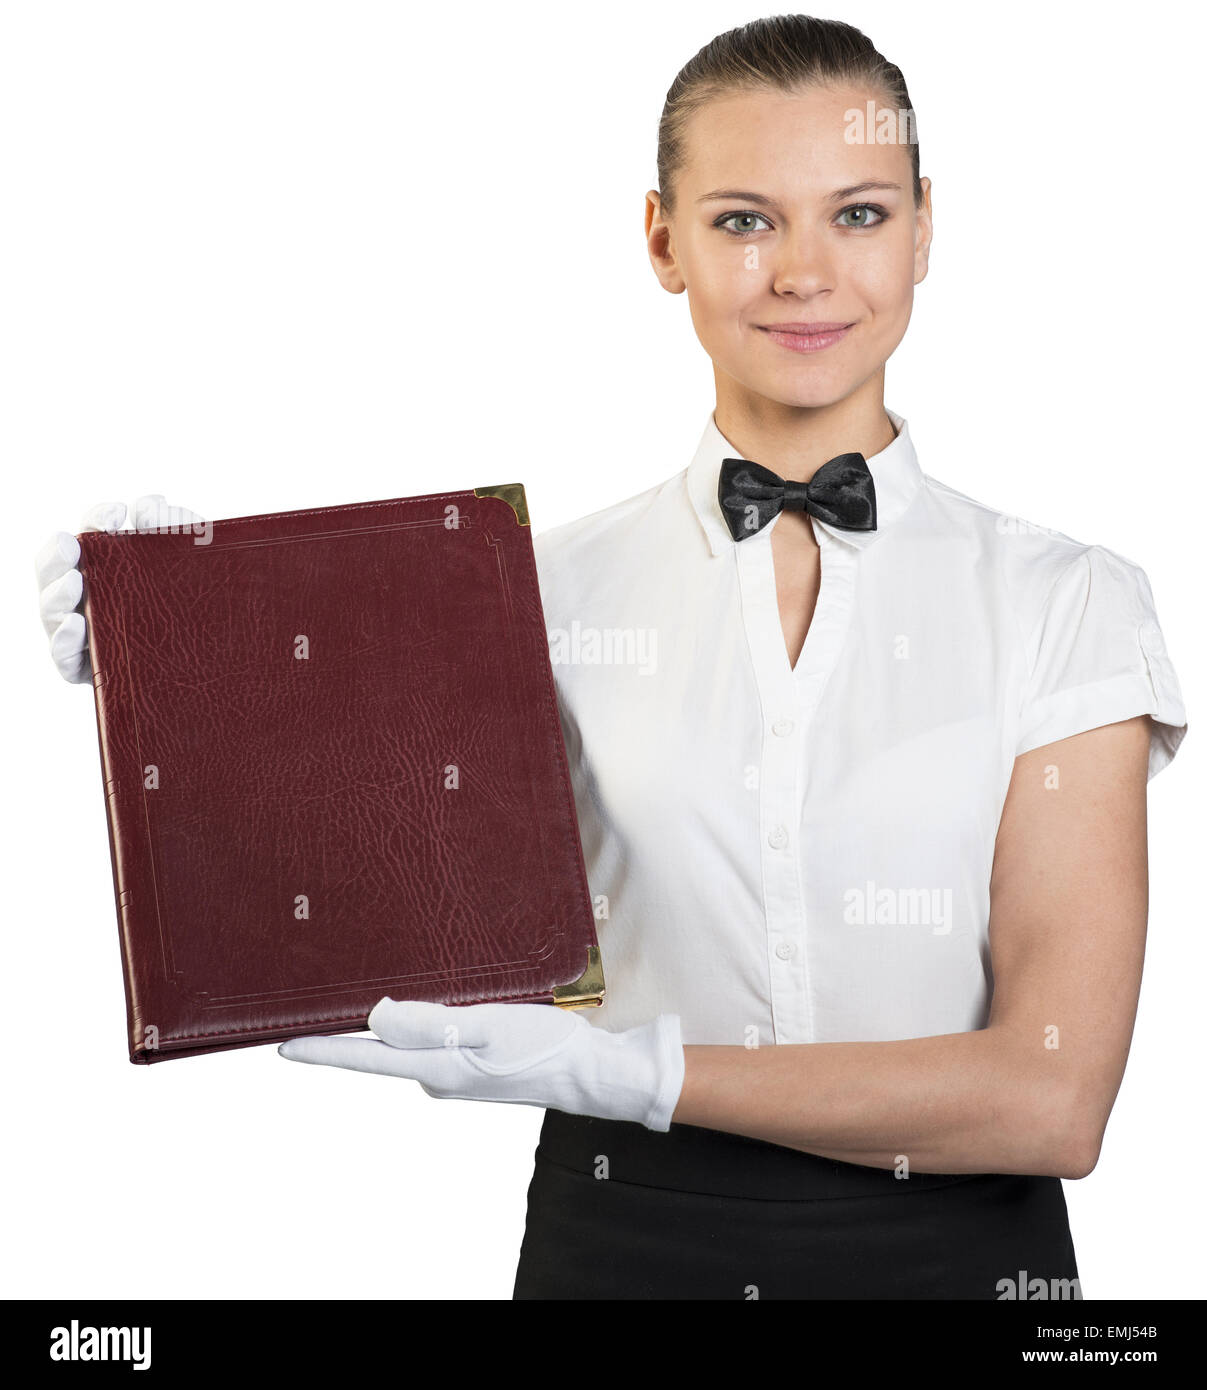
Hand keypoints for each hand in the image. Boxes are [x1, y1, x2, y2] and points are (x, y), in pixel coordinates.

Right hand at [35, 495, 206, 682]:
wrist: (229, 656)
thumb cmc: (205, 601)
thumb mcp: (198, 561)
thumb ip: (176, 529)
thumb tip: (148, 506)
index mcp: (114, 566)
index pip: (93, 536)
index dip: (96, 519)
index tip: (118, 513)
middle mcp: (94, 597)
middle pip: (58, 573)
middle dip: (58, 557)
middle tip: (73, 547)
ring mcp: (91, 632)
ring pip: (55, 614)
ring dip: (56, 595)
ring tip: (74, 583)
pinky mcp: (94, 669)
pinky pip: (67, 659)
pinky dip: (65, 641)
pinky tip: (76, 625)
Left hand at [279, 999, 684, 1131]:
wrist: (590, 1073)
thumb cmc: (543, 1047)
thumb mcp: (487, 1027)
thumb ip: (431, 1024)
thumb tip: (376, 1018)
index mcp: (434, 1069)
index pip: (365, 1057)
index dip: (322, 1050)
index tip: (280, 1045)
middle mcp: (435, 1075)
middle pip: (380, 1050)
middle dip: (351, 1027)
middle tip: (323, 996)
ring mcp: (453, 1073)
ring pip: (409, 1043)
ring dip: (392, 1021)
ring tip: (374, 988)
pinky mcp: (471, 1065)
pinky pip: (433, 1041)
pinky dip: (425, 1022)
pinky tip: (432, 1000)